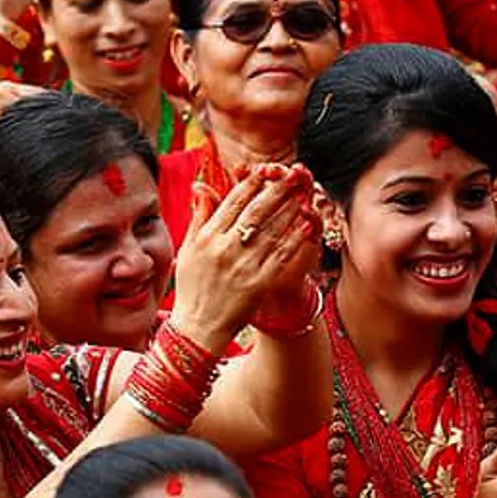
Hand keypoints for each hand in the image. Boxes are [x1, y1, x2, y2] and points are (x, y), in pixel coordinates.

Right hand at [168, 164, 321, 346]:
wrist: (198, 327)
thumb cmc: (192, 287)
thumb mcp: (188, 249)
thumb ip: (199, 216)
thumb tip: (201, 185)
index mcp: (207, 237)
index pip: (233, 202)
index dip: (252, 183)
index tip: (266, 169)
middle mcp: (225, 249)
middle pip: (256, 212)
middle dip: (276, 190)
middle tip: (293, 175)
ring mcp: (244, 267)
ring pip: (272, 231)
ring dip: (290, 210)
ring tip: (304, 194)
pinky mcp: (259, 284)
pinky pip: (282, 256)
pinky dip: (295, 239)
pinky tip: (307, 225)